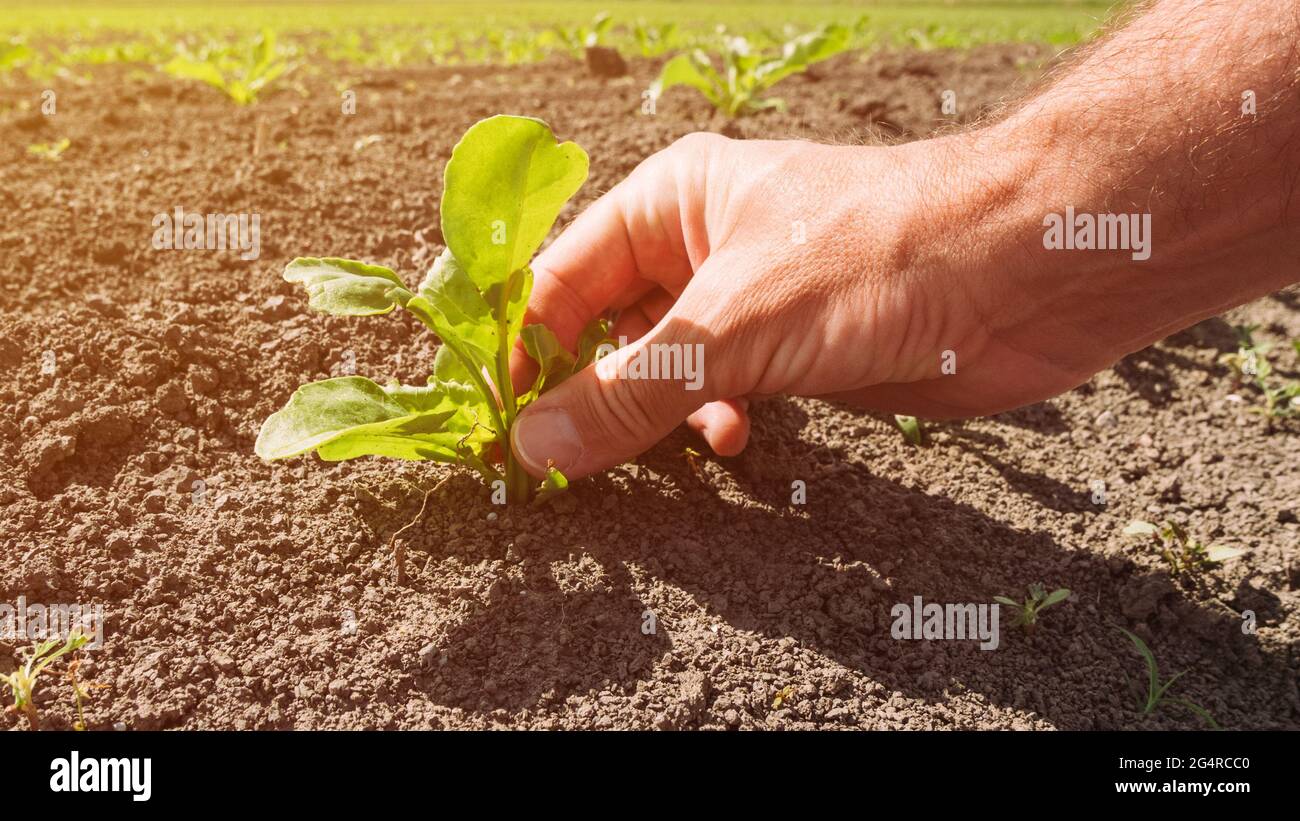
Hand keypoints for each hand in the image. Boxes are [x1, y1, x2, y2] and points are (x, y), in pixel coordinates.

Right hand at [505, 130, 1092, 479]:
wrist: (1023, 273)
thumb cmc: (879, 256)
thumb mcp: (733, 326)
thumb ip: (628, 390)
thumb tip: (534, 446)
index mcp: (669, 203)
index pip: (558, 279)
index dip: (527, 349)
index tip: (506, 423)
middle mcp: (700, 248)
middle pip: (605, 328)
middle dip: (590, 390)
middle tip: (569, 458)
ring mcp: (748, 302)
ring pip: (663, 369)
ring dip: (655, 414)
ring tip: (668, 443)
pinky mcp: (792, 351)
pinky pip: (720, 394)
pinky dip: (714, 423)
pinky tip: (735, 440)